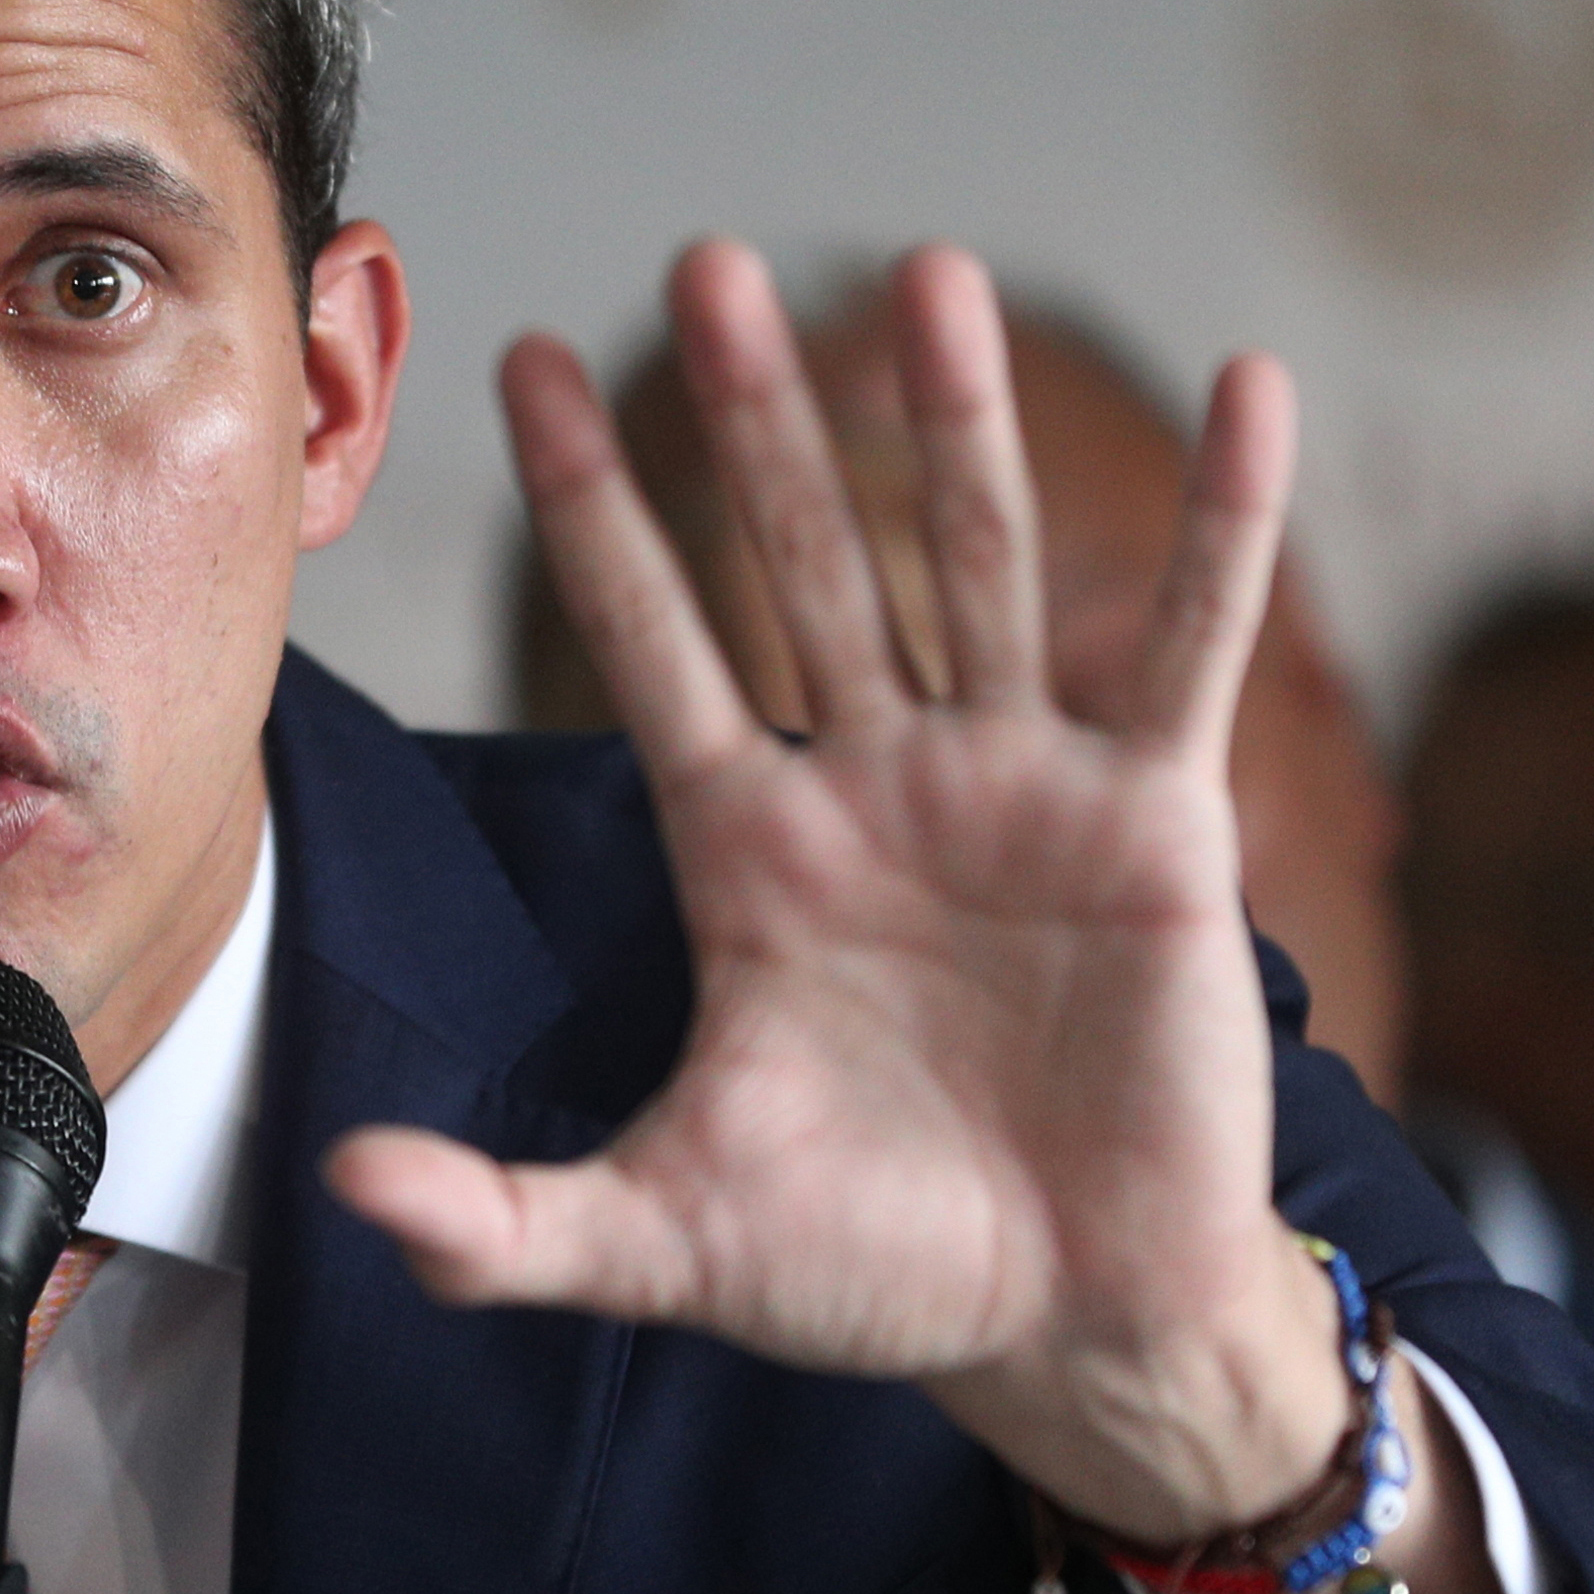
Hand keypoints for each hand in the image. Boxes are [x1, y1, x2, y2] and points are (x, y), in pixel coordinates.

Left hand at [330, 242, 1349, 1544]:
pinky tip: (1249, 390)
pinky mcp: (1155, 824)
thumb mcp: (668, 1236)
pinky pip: (1193, 649)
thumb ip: (509, 1218)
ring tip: (925, 275)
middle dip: (757, 423)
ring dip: (956, 426)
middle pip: (805, 564)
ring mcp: (1014, 788)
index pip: (656, 643)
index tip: (527, 368)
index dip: (596, 512)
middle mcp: (872, 786)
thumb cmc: (869, 1269)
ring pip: (977, 570)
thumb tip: (344, 1188)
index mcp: (747, 852)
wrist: (1063, 1325)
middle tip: (709, 268)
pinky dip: (1226, 527)